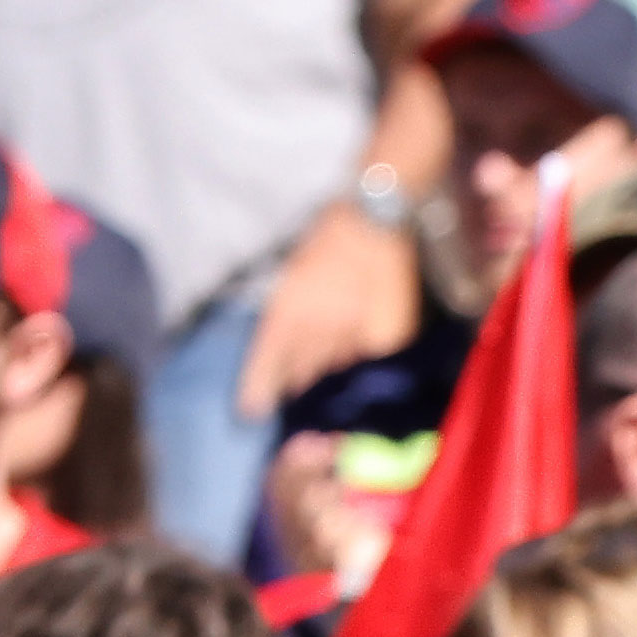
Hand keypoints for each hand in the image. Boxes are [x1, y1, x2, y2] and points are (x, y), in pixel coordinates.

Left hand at [246, 198, 420, 412]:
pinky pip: (363, 355)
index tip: (251, 412)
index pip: (269, 361)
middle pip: (301, 370)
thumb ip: (284, 315)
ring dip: (324, 366)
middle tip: (289, 387)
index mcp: (288, 310)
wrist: (377, 224)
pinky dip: (355, 353)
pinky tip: (352, 345)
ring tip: (319, 368)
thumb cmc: (325, 238)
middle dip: (293, 380)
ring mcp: (355, 334)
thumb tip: (284, 351)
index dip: (258, 389)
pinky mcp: (385, 337)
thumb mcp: (290, 275)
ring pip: (334, 365)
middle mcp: (320, 328)